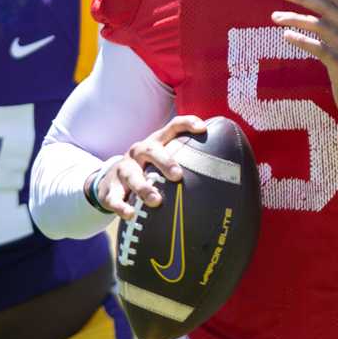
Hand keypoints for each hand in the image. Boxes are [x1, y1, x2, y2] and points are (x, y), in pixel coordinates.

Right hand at [90, 114, 208, 219]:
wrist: (108, 182)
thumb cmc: (147, 172)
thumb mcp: (161, 163)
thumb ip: (188, 164)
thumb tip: (229, 174)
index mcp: (155, 144)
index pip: (171, 128)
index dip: (186, 124)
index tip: (202, 128)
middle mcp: (138, 153)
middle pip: (151, 150)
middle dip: (164, 161)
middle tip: (177, 175)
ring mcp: (122, 170)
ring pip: (131, 175)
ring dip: (143, 187)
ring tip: (155, 201)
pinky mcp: (109, 190)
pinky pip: (114, 198)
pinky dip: (121, 206)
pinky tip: (130, 214)